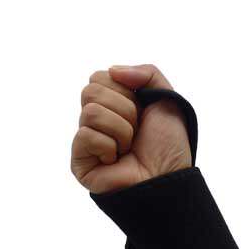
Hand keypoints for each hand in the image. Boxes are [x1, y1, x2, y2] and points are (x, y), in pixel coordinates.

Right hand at [71, 64, 191, 193]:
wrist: (168, 178)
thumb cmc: (168, 145)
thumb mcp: (167, 99)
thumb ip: (147, 73)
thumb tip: (112, 70)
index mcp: (113, 105)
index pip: (99, 77)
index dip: (125, 92)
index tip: (141, 112)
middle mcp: (97, 121)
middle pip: (91, 91)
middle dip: (124, 110)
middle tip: (136, 132)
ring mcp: (86, 142)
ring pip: (90, 112)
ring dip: (120, 130)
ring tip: (128, 148)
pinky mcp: (80, 162)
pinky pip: (85, 135)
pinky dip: (108, 146)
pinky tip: (116, 160)